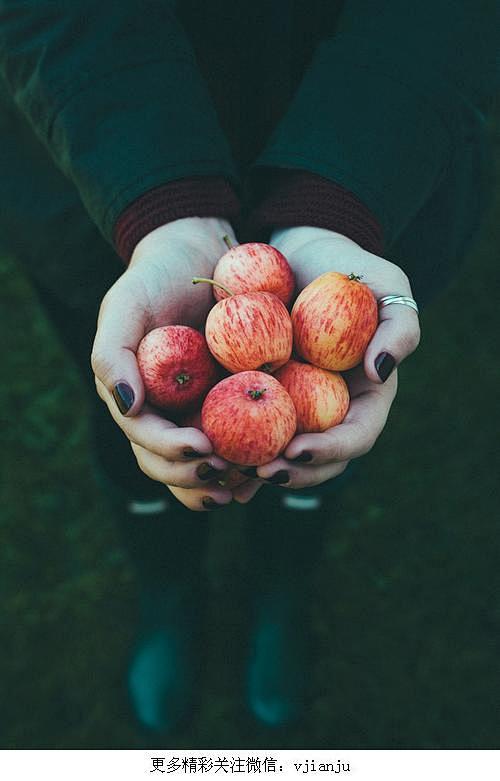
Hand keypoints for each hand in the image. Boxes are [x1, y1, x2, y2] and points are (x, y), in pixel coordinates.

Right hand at [91, 216, 236, 510]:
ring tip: (249, 483)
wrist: (198, 256)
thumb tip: (127, 405)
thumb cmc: (156, 278)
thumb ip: (112, 353)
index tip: (204, 449)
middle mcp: (163, 414)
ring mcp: (195, 413)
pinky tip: (270, 465)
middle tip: (229, 476)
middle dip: (195, 478)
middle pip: (170, 465)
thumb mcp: (126, 304)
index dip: (170, 452)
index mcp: (135, 400)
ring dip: (221, 483)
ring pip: (201, 467)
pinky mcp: (228, 405)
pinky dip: (248, 459)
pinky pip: (237, 442)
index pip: (146, 440)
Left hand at [232, 225, 419, 495]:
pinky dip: (235, 447)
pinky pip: (250, 429)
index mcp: (366, 397)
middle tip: (261, 472)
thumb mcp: (388, 285)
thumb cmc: (350, 270)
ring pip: (283, 454)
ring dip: (260, 471)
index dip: (330, 451)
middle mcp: (331, 411)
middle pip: (320, 460)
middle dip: (293, 474)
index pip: (356, 436)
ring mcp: (297, 407)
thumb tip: (380, 372)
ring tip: (230, 473)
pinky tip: (211, 457)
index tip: (296, 451)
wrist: (298, 257)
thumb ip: (399, 327)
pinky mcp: (265, 397)